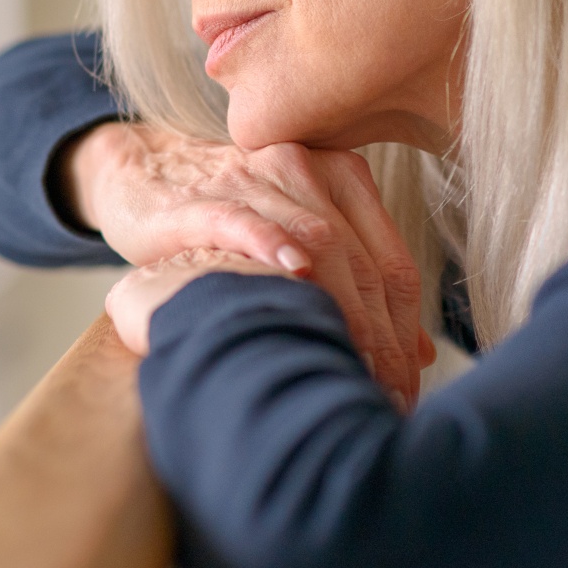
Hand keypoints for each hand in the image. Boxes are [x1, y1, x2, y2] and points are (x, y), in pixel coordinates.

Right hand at [65, 123, 434, 403]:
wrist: (147, 177)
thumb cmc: (232, 220)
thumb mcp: (302, 243)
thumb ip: (361, 285)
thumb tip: (420, 354)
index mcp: (343, 179)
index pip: (392, 265)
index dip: (407, 333)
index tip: (409, 388)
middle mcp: (308, 172)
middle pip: (362, 264)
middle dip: (381, 339)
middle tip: (384, 396)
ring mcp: (255, 180)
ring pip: (318, 243)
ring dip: (341, 313)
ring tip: (352, 368)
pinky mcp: (203, 198)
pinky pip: (244, 221)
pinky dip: (273, 246)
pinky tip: (294, 274)